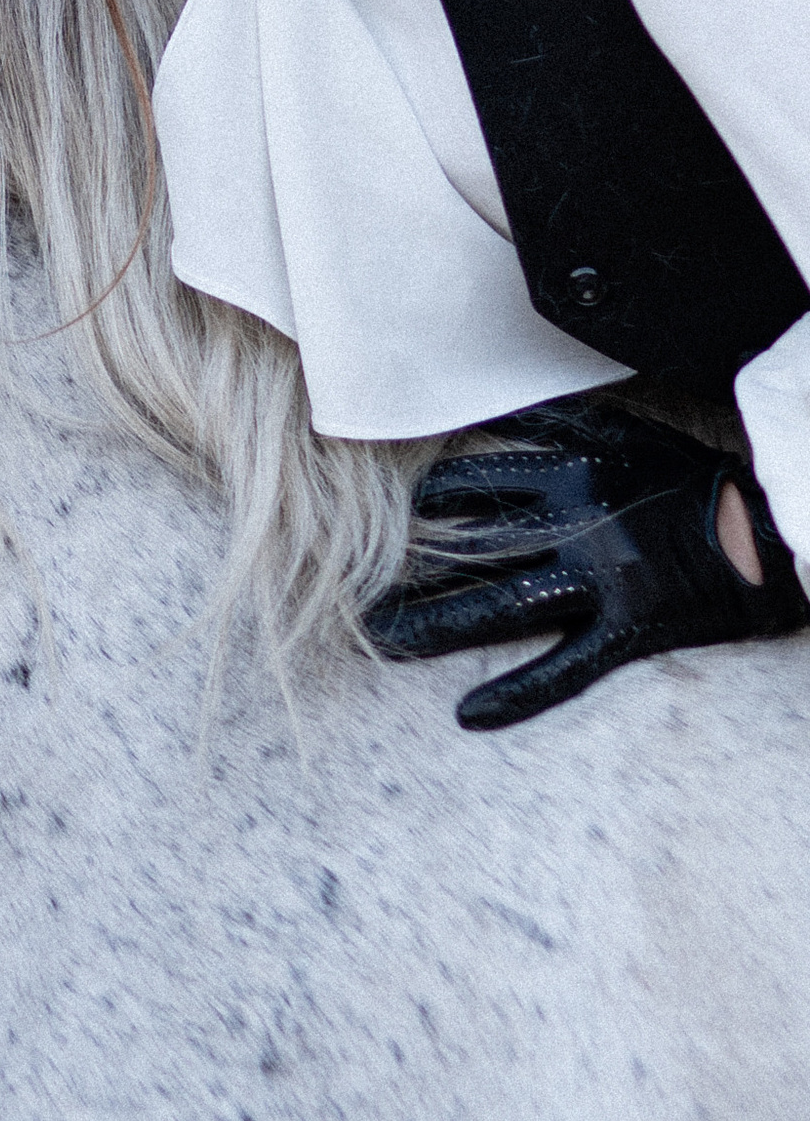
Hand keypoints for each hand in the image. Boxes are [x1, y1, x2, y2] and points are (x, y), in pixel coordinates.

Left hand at [365, 396, 807, 730]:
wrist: (768, 534)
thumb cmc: (689, 482)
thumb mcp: (624, 434)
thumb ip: (555, 422)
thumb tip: (489, 404)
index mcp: (571, 470)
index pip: (468, 483)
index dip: (419, 506)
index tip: (385, 524)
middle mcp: (576, 523)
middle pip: (468, 548)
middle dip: (407, 570)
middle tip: (352, 593)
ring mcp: (601, 580)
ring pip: (498, 608)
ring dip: (433, 628)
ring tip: (379, 644)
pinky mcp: (629, 630)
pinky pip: (565, 669)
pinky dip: (517, 695)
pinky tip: (468, 715)